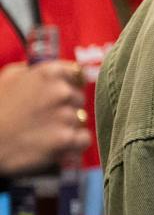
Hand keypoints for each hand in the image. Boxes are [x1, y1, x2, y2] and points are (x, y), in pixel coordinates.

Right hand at [0, 60, 86, 175]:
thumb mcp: (8, 78)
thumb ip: (33, 70)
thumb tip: (51, 70)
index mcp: (49, 73)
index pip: (77, 75)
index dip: (71, 85)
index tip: (62, 95)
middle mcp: (61, 91)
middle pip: (78, 98)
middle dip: (66, 107)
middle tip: (44, 118)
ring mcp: (65, 115)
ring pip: (80, 119)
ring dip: (67, 126)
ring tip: (43, 132)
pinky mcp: (66, 139)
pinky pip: (83, 139)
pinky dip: (73, 144)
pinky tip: (56, 144)